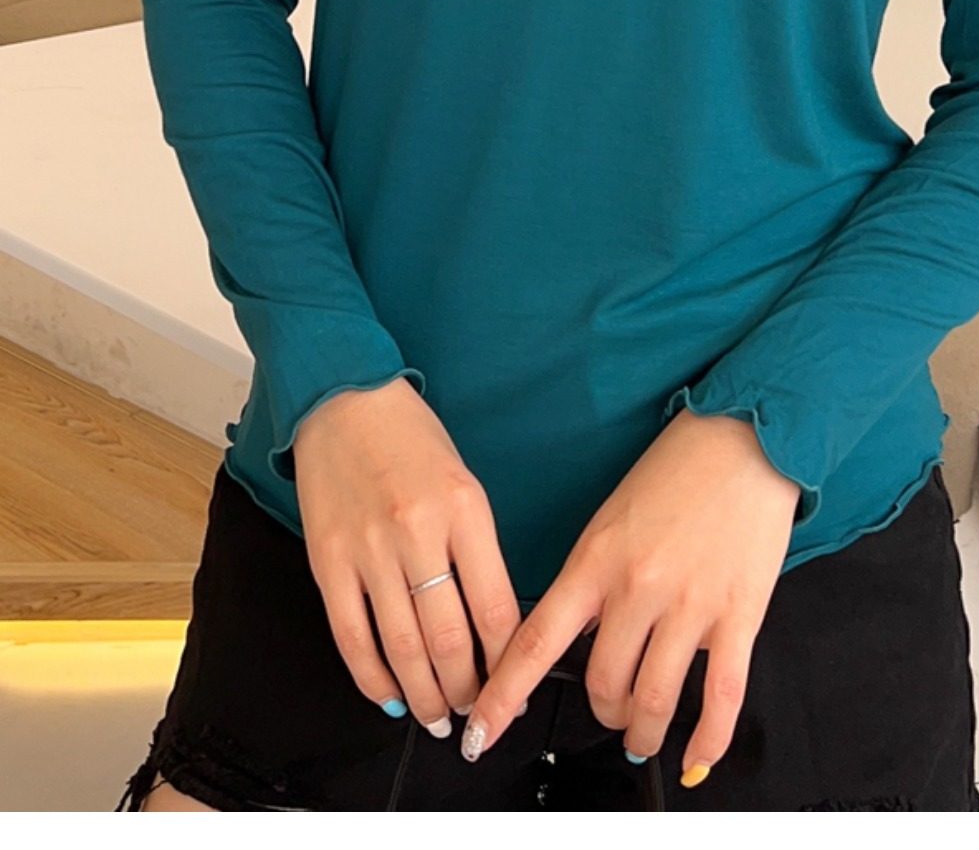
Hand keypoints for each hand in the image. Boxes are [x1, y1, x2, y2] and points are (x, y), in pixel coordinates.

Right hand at [292, 377, 522, 737]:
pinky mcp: (328, 560)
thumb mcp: (465, 482)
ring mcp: (368, 549)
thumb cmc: (410, 437)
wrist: (343, 398)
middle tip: (476, 712)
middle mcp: (418, 532)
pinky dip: (372, 677)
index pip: (495, 608)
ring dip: (424, 695)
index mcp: (465, 509)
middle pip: (449, 638)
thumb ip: (477, 548)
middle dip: (467, 689)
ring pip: (402, 647)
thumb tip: (491, 621)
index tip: (514, 686)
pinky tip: (390, 695)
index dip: (507, 662)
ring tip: (439, 717)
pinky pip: (351, 636)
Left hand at [460, 407, 800, 787]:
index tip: (480, 732)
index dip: (503, 697)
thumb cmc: (679, 469)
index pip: (535, 643)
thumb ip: (591, 577)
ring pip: (654, 701)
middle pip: (602, 683)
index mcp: (596, 559)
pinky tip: (695, 755)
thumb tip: (579, 636)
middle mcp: (639, 586)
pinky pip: (721, 698)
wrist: (746, 438)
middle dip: (601, 711)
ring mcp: (691, 606)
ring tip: (643, 734)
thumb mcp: (612, 517)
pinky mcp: (739, 615)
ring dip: (643, 731)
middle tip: (607, 710)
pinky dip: (707, 741)